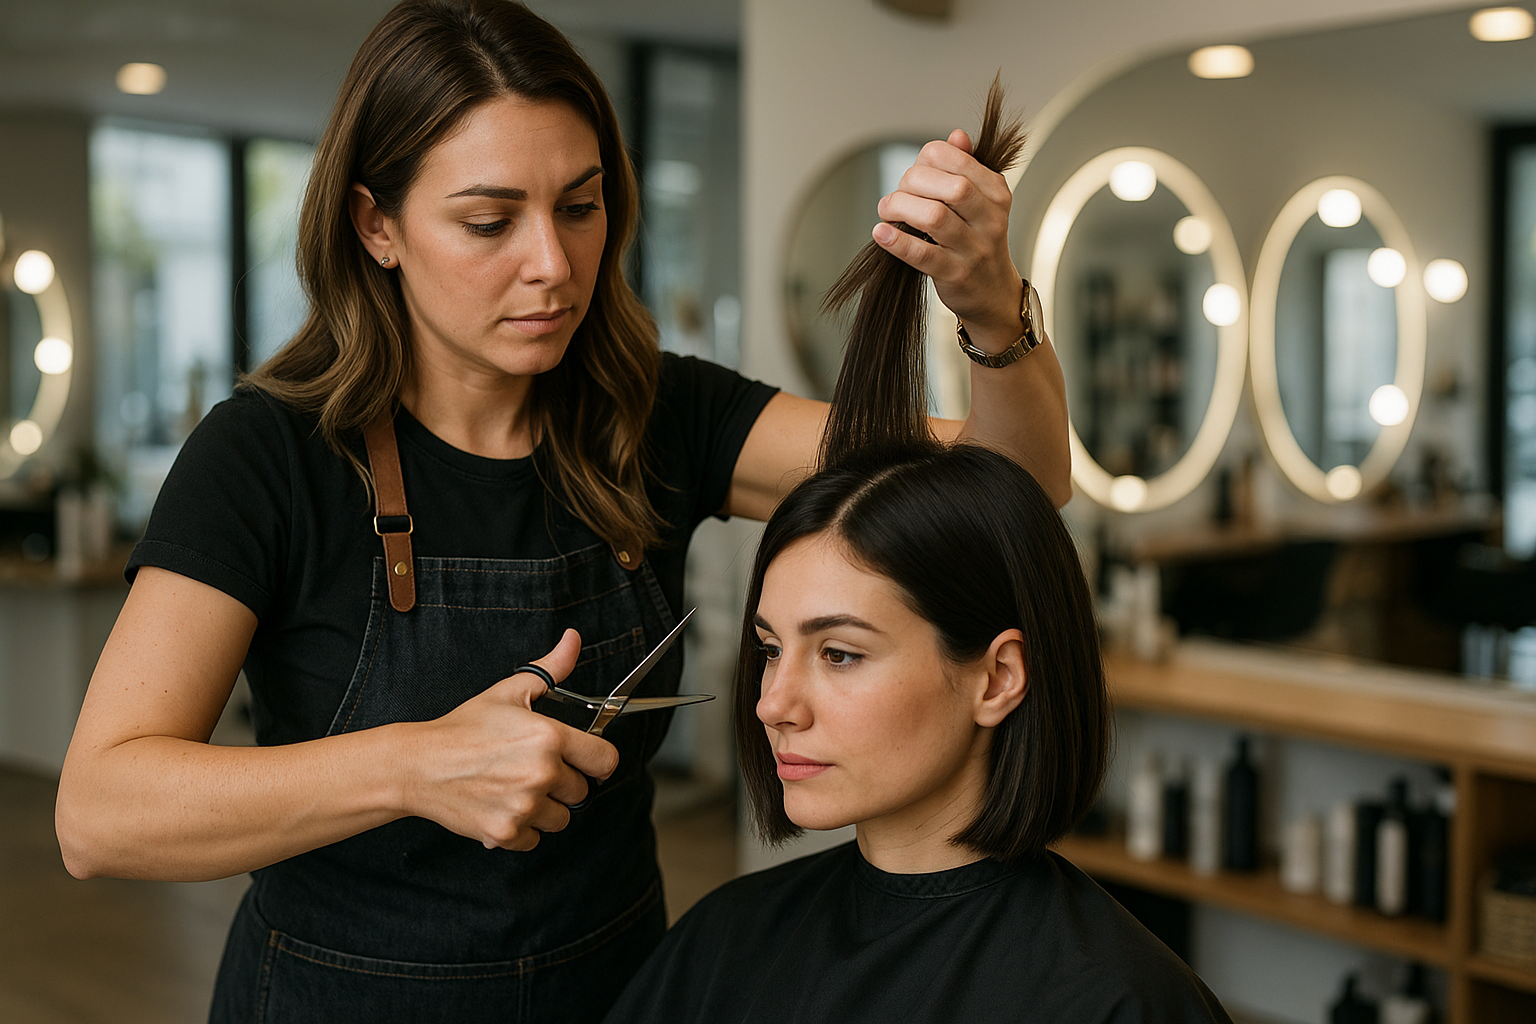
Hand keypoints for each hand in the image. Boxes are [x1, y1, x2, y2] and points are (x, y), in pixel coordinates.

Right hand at [399, 629, 619, 850]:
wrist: (419, 764)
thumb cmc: (463, 728)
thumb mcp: (509, 691)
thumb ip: (551, 669)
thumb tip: (573, 640)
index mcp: (549, 737)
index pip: (605, 761)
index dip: (597, 761)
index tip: (586, 761)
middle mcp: (541, 773)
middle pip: (581, 792)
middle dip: (563, 782)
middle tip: (533, 769)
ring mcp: (523, 806)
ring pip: (561, 819)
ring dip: (545, 808)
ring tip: (517, 788)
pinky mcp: (506, 832)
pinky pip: (535, 839)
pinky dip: (522, 828)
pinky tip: (503, 805)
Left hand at [872, 129, 1024, 348]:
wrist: (992, 292)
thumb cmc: (977, 241)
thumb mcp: (981, 201)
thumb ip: (966, 167)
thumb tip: (956, 136)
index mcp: (996, 192)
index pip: (955, 158)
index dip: (925, 160)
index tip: (914, 174)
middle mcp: (990, 218)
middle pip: (950, 186)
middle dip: (912, 183)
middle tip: (897, 196)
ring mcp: (974, 248)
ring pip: (934, 217)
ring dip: (900, 208)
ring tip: (887, 212)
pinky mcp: (955, 274)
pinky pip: (923, 254)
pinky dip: (897, 241)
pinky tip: (881, 233)